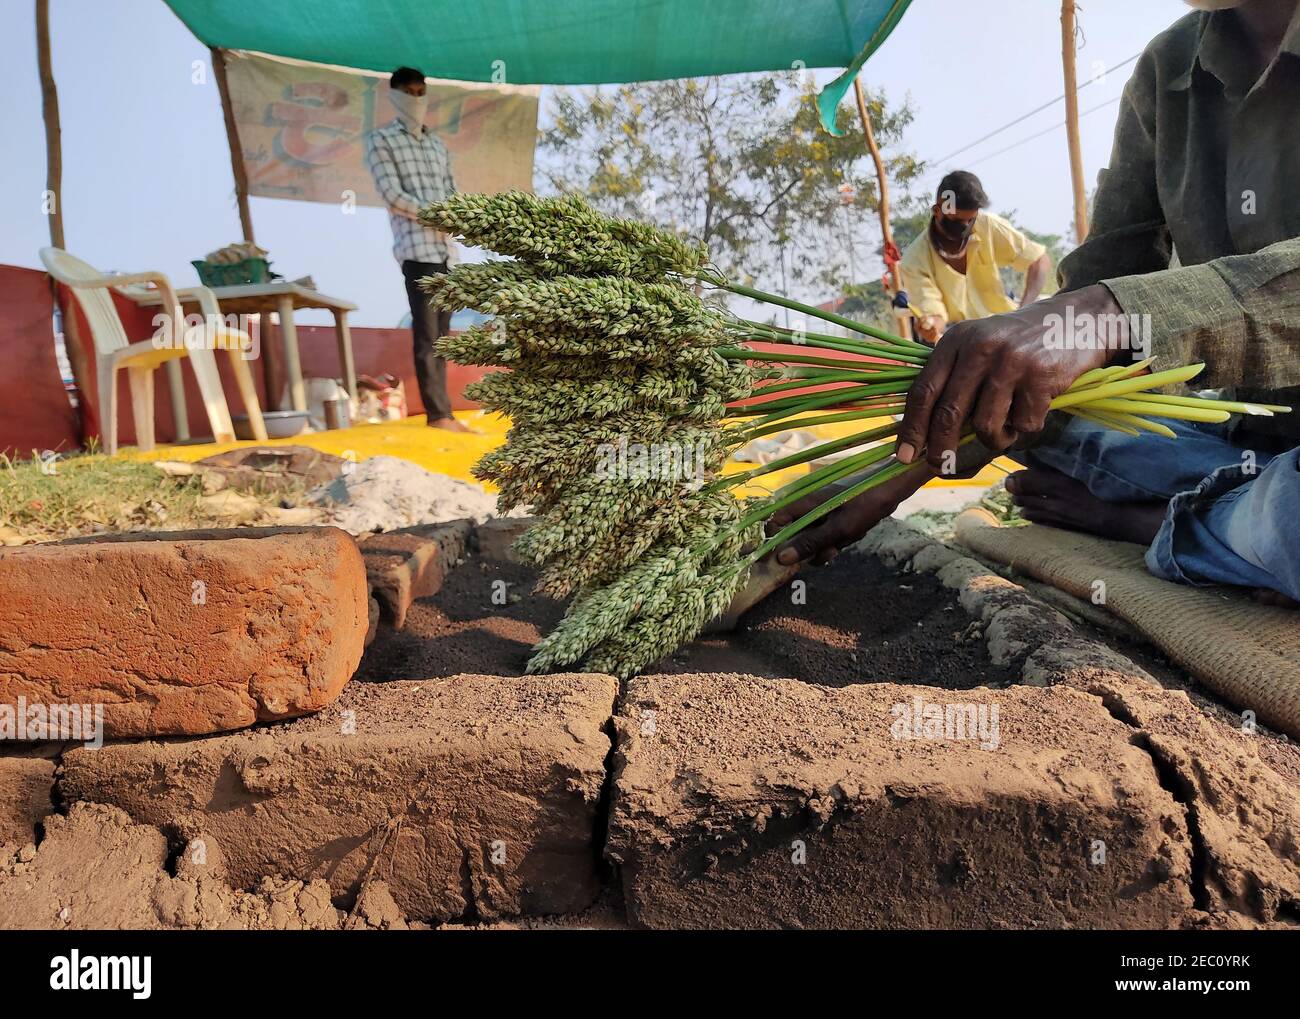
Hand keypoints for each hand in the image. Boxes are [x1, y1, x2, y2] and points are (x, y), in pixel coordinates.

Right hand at [769, 465, 933, 565]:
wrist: (891, 488)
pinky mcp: (830, 514)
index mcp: (803, 502)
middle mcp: (807, 505)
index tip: (786, 560)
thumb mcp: (838, 529)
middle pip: (794, 534)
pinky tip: (850, 536)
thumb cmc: (864, 505)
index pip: (775, 523)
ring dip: (826, 545)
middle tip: (832, 550)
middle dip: (811, 548)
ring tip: (845, 541)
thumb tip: (781, 559)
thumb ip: (809, 544)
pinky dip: (835, 539)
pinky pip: (825, 533)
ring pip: (811, 537)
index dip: (777, 542)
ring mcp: (819, 510)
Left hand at [896, 284, 1121, 467]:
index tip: (904, 456)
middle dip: (941, 448)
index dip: (911, 428)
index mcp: (956, 340)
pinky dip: (1025, 428)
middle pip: (949, 413)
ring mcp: (1011, 362)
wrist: (1077, 320)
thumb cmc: (1018, 343)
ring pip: (985, 425)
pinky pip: (1023, 424)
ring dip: (993, 439)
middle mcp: (980, 348)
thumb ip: (952, 378)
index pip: (923, 391)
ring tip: (1003, 430)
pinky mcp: (1041, 377)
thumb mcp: (978, 344)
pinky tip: (1031, 412)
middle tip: (941, 465)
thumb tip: (923, 433)